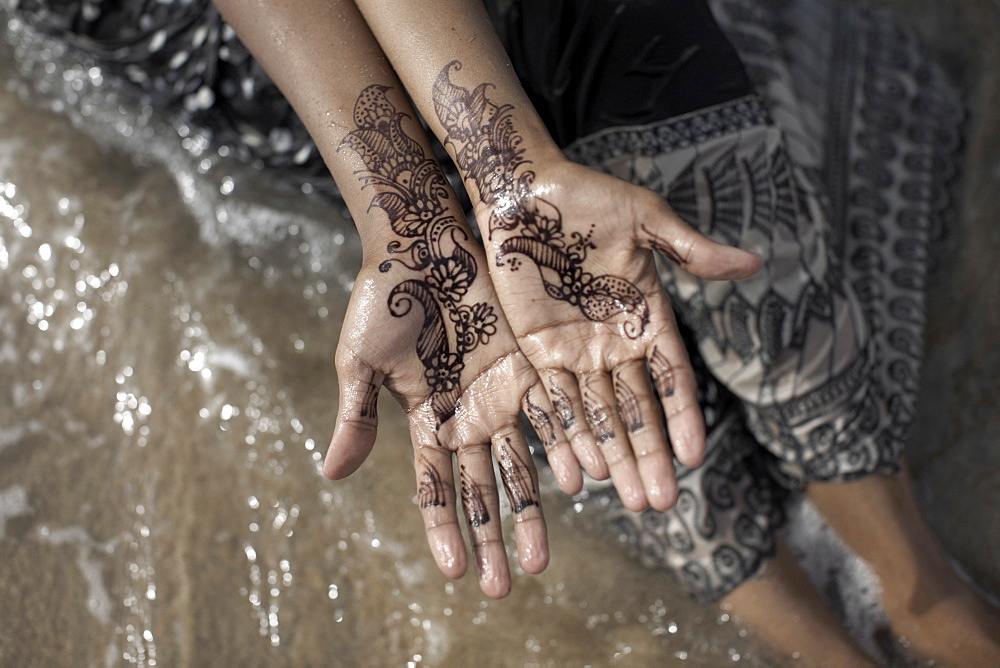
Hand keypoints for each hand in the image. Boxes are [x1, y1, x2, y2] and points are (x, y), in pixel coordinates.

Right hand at [323, 84, 552, 598]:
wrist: (419, 243)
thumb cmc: (380, 298)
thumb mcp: (359, 362)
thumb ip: (356, 417)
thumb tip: (332, 477)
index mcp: (424, 419)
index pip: (435, 486)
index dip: (444, 529)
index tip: (455, 573)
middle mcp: (465, 415)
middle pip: (482, 486)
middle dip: (494, 535)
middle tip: (508, 583)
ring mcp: (497, 393)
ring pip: (520, 461)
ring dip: (531, 508)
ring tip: (542, 555)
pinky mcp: (525, 365)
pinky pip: (549, 412)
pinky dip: (562, 446)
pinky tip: (578, 482)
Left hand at [478, 159, 761, 510]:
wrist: (525, 193)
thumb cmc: (590, 199)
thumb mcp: (646, 220)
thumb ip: (691, 251)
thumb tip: (754, 263)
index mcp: (648, 316)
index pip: (673, 378)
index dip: (682, 417)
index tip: (694, 457)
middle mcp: (615, 343)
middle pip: (636, 410)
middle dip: (647, 455)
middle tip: (659, 502)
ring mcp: (576, 351)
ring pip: (598, 416)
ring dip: (612, 458)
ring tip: (627, 500)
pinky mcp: (538, 352)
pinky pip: (553, 401)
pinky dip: (564, 436)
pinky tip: (576, 475)